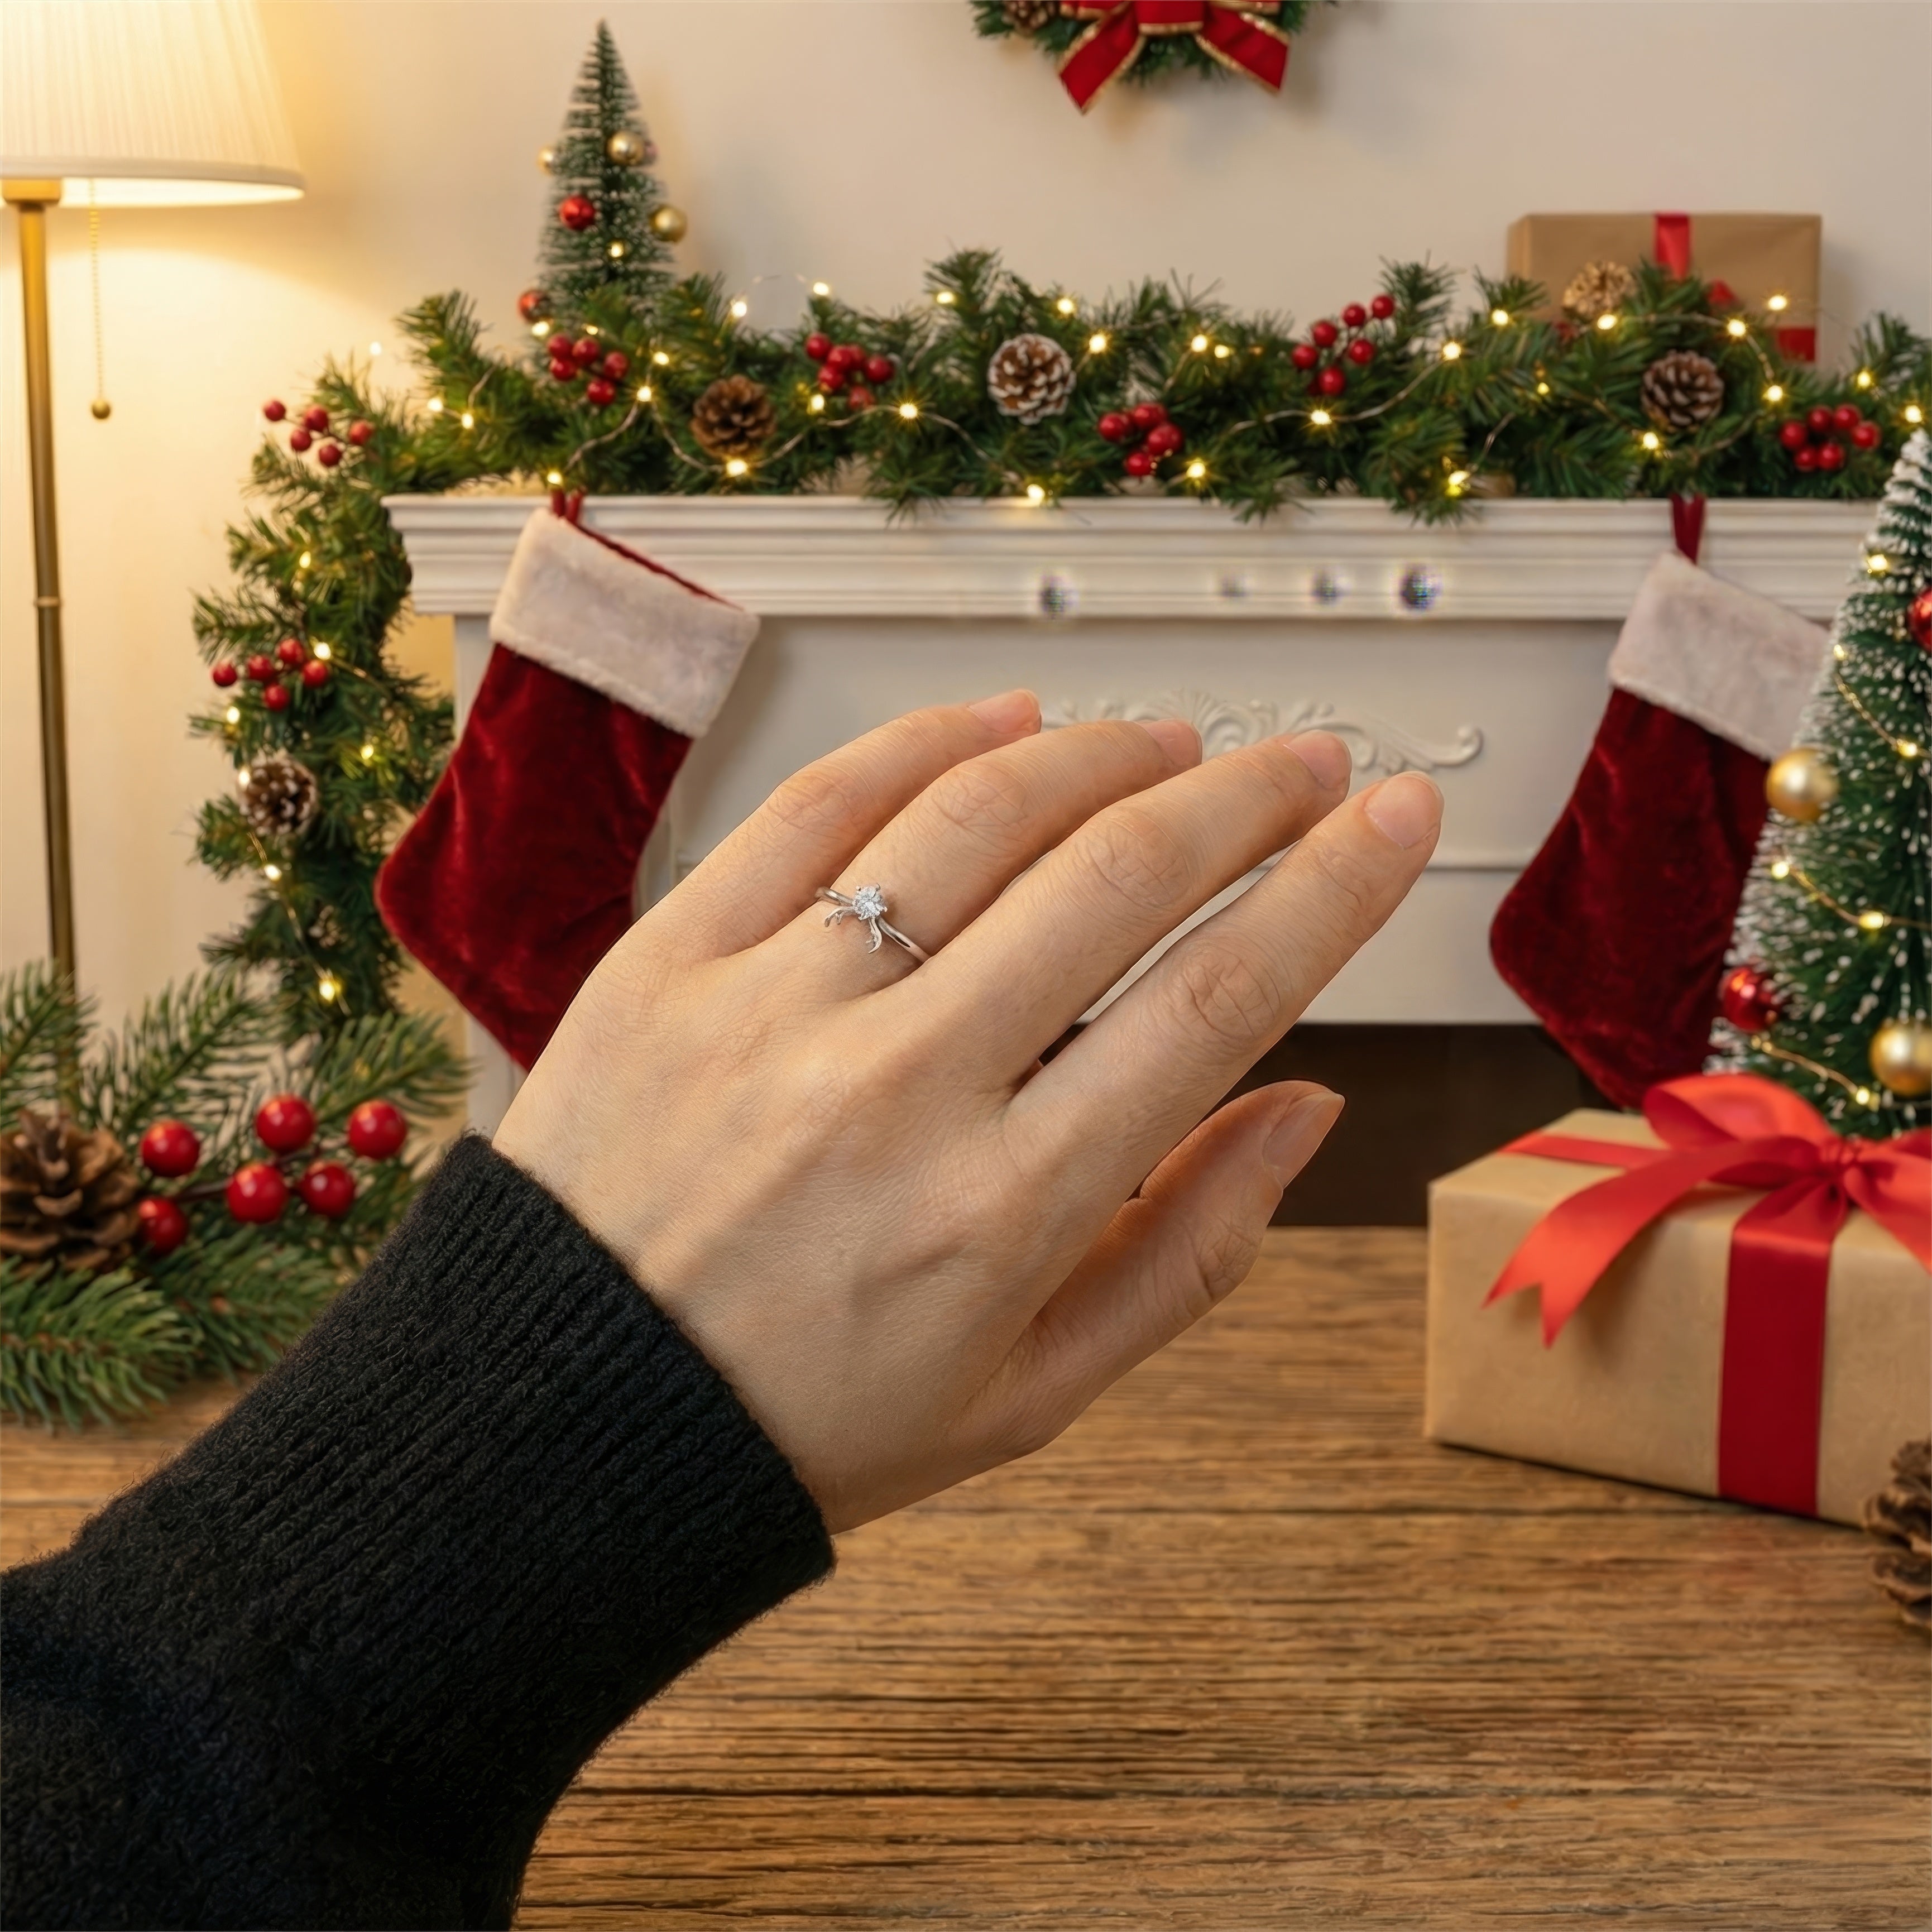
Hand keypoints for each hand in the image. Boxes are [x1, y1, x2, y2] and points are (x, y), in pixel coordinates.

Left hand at [495, 691, 1439, 1530]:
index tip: (1395, 823)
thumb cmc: (804, 1417)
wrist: (564, 1420)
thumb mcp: (1029, 1394)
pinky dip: (926, 742)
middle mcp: (896, 1089)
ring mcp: (774, 1007)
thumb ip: (1187, 1254)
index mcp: (1002, 1211)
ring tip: (1174, 742)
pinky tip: (1006, 722)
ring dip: (1104, 756)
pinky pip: (817, 806)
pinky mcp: (672, 957)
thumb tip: (1304, 1110)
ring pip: (977, 817)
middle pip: (1117, 879)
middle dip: (1247, 798)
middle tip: (1307, 762)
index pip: (1216, 1003)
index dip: (1333, 894)